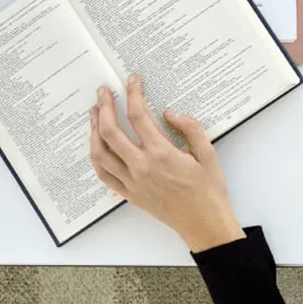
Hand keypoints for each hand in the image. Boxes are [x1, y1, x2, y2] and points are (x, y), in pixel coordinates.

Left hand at [89, 74, 243, 252]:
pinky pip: (103, 174)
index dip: (133, 94)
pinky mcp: (129, 194)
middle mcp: (142, 167)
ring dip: (93, 130)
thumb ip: (190, 128)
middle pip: (111, 131)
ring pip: (100, 152)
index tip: (132, 81)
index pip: (139, 116)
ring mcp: (132, 182)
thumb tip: (170, 113)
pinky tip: (97, 146)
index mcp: (162, 154)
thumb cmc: (209, 191)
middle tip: (103, 92)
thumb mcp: (208, 154)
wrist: (204, 223)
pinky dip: (96, 157)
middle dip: (104, 107)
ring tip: (94, 115)